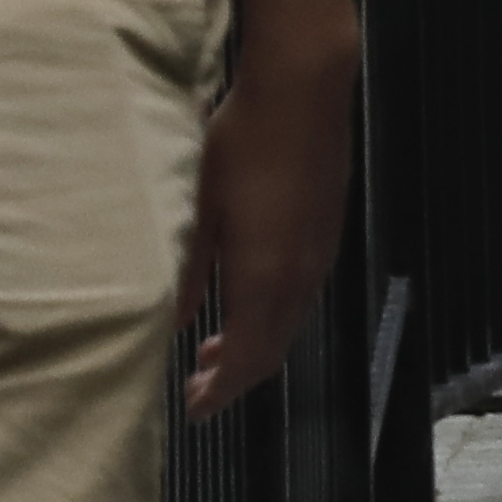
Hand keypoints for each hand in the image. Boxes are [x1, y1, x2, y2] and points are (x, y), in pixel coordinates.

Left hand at [182, 25, 360, 415]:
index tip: (195, 409)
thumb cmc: (242, 142)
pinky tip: (246, 303)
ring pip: (290, 323)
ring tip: (215, 351)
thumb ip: (189, 270)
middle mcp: (301, 273)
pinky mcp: (326, 232)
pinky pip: (301, 295)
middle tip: (198, 387)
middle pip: (275, 348)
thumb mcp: (196, 207)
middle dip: (238, 375)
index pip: (249, 355)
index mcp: (266, 274)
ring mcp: (320, 252)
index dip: (222, 390)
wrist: (302, 92)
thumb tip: (175, 318)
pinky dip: (273, 317)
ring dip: (255, 345)